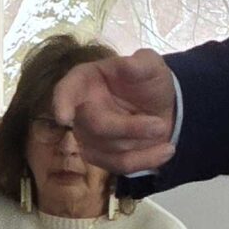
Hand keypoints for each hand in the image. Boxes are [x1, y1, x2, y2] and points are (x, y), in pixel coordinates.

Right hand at [50, 48, 177, 173]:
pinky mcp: (100, 157)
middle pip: (96, 126)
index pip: (66, 90)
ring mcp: (87, 136)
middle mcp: (80, 110)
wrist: (162, 106)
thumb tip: (126, 64)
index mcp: (85, 80)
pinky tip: (166, 149)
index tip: (64, 117)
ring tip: (162, 127)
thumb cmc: (148, 81)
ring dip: (142, 141)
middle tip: (160, 125)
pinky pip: (120, 165)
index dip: (62, 102)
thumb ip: (139, 63)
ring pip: (110, 149)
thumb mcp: (150, 65)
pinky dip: (147, 159)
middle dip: (130, 128)